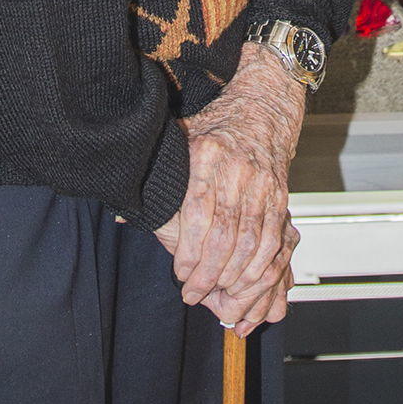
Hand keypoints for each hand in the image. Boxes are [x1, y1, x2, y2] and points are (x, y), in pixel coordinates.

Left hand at [154, 42, 306, 334]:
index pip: (199, 213)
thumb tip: (122, 216)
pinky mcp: (280, 195)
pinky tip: (245, 281)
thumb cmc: (216, 126)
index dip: (190, 250)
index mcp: (209, 155)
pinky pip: (273, 238)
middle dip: (209, 273)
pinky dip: (260, 266)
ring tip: (217, 297)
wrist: (263, 106)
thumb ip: (157, 179)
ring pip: (251, 242)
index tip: (180, 274)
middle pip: (225, 234)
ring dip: (233, 276)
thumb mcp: (182, 141)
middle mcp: (239, 170)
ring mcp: (264, 184)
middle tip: (193, 295)